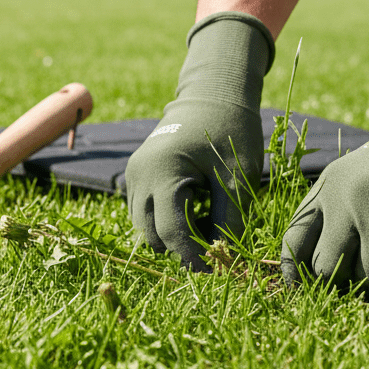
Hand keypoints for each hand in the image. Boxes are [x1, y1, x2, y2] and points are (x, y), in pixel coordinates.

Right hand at [126, 13, 273, 269]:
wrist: (211, 97)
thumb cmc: (229, 131)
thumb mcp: (236, 175)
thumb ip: (229, 218)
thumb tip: (223, 258)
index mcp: (162, 172)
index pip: (171, 231)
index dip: (193, 256)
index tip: (216, 271)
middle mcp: (139, 176)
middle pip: (153, 235)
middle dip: (182, 249)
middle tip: (216, 252)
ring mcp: (132, 177)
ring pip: (145, 228)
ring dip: (172, 236)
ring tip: (206, 227)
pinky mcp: (135, 178)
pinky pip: (144, 214)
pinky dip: (165, 222)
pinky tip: (193, 213)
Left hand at [281, 37, 368, 288]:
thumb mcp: (358, 173)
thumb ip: (334, 210)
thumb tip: (315, 266)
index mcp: (331, 186)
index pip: (294, 238)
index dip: (294, 270)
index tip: (298, 289)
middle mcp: (350, 202)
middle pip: (326, 268)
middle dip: (341, 279)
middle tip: (360, 274)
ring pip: (368, 278)